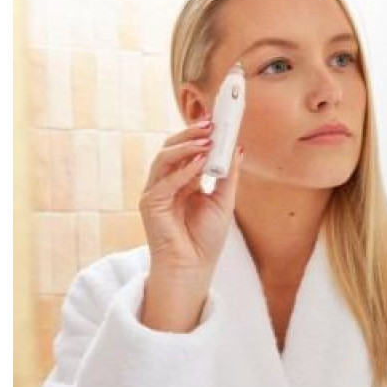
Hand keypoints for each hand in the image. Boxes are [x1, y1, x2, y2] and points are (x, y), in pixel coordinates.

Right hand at [139, 116, 244, 278]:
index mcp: (183, 181)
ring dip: (186, 146)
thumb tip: (237, 147)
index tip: (217, 120)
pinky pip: (165, 180)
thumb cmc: (205, 239)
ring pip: (164, 157)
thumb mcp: (224, 201)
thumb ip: (228, 175)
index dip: (200, 134)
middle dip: (191, 133)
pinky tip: (200, 164)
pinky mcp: (149, 203)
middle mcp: (167, 183)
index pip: (188, 149)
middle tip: (211, 124)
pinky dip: (183, 170)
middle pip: (172, 147)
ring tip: (207, 140)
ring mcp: (156, 192)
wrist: (193, 267)